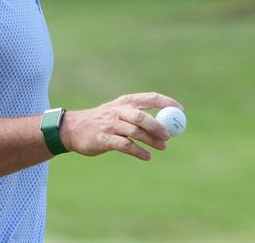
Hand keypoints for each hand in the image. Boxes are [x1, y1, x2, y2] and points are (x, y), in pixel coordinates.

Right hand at [59, 93, 182, 160]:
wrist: (73, 129)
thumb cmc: (102, 121)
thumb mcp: (119, 111)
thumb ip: (138, 114)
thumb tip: (165, 123)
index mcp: (125, 101)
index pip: (150, 98)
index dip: (167, 103)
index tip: (181, 111)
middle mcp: (119, 111)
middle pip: (142, 116)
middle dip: (157, 126)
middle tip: (169, 135)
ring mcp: (111, 125)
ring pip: (135, 132)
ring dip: (151, 141)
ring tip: (162, 148)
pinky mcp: (105, 139)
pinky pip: (125, 146)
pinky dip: (138, 152)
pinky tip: (147, 156)